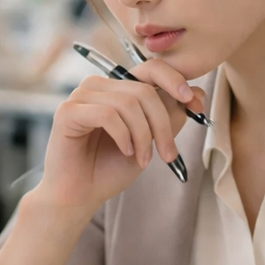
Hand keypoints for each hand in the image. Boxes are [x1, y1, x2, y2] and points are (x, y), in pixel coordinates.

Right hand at [34, 58, 205, 210]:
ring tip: (142, 159)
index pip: (151, 68)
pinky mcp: (67, 111)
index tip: (193, 103)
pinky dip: (123, 136)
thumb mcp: (150, 140)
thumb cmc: (110, 168)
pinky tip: (125, 151)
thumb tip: (197, 93)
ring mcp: (80, 96)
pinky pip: (107, 114)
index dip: (176, 81)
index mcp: (117, 88)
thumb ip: (170, 116)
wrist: (80, 195)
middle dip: (162, 124)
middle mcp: (98, 86)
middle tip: (168, 154)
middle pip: (144, 90)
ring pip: (127, 103)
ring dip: (143, 136)